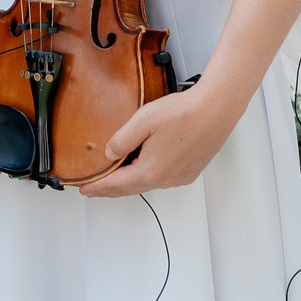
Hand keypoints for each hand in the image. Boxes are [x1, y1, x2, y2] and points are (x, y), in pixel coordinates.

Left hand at [79, 82, 245, 196]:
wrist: (216, 110)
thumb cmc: (183, 113)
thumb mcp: (143, 121)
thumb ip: (121, 140)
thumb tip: (109, 154)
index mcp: (150, 170)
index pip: (115, 184)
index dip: (97, 186)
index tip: (84, 190)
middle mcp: (165, 179)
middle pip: (130, 188)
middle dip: (110, 188)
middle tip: (93, 188)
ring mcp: (179, 177)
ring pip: (146, 183)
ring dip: (129, 182)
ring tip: (114, 178)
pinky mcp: (189, 172)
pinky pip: (161, 178)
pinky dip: (146, 176)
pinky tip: (142, 167)